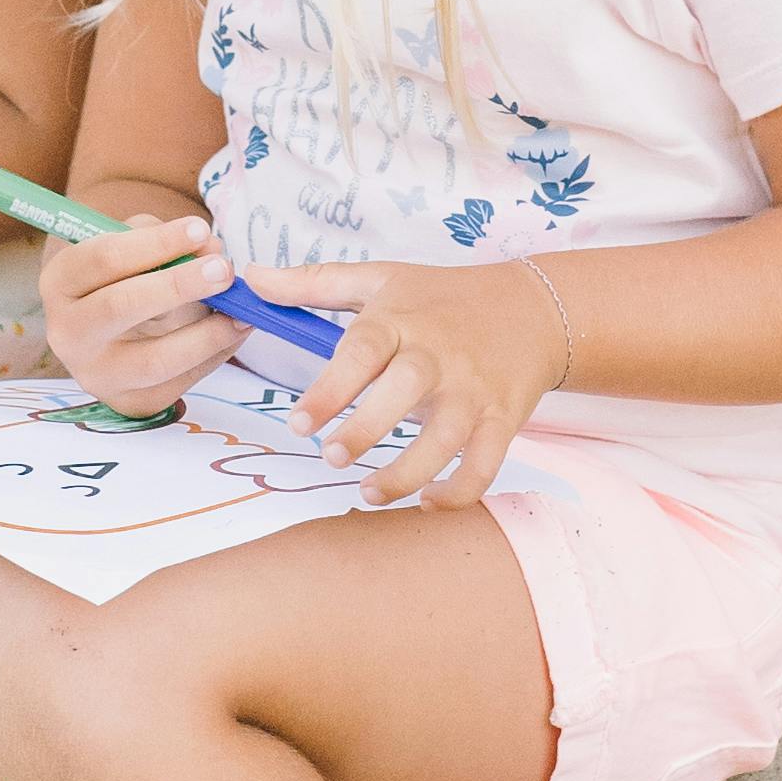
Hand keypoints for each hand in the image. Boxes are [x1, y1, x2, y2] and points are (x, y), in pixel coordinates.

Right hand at [41, 207, 235, 412]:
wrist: (109, 335)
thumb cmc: (123, 277)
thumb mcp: (129, 246)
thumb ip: (163, 239)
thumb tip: (209, 248)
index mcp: (60, 283)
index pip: (103, 259)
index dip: (155, 243)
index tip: (199, 229)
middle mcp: (68, 333)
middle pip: (120, 307)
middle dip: (178, 285)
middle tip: (223, 269)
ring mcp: (97, 375)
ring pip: (154, 359)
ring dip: (205, 334)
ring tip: (239, 311)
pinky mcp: (130, 402)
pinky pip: (179, 382)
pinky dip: (214, 355)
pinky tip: (235, 331)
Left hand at [291, 260, 566, 512]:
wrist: (533, 308)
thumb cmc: (441, 297)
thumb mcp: (380, 279)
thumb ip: (313, 284)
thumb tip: (248, 277)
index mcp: (402, 320)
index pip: (362, 351)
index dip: (330, 389)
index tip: (299, 423)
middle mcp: (439, 355)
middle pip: (403, 391)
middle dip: (366, 429)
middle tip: (331, 458)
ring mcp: (474, 390)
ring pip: (445, 438)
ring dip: (407, 472)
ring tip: (368, 493)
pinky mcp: (503, 420)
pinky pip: (485, 464)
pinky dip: (459, 491)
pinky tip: (426, 503)